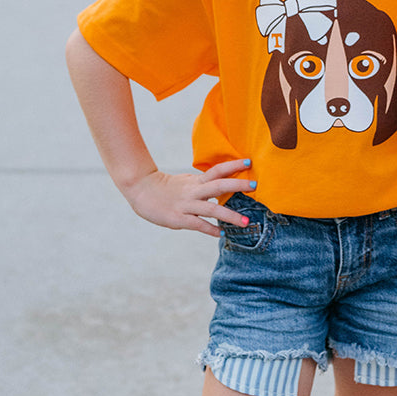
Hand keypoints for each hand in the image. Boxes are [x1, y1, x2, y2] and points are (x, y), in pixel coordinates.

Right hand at [124, 158, 257, 237]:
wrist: (141, 190)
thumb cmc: (166, 187)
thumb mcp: (186, 181)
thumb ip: (202, 184)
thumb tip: (220, 183)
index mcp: (196, 181)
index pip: (218, 170)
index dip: (233, 165)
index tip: (249, 161)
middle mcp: (194, 191)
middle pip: (219, 185)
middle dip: (238, 185)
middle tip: (255, 186)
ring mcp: (187, 205)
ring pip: (212, 209)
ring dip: (231, 216)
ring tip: (246, 222)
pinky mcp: (179, 219)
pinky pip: (198, 224)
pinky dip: (211, 229)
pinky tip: (221, 233)